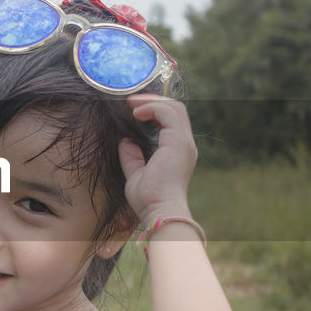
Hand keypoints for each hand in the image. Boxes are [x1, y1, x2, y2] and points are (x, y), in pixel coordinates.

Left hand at [119, 94, 197, 225]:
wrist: (159, 210)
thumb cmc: (149, 199)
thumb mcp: (135, 174)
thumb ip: (132, 157)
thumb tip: (125, 141)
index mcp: (178, 151)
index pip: (172, 120)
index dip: (154, 109)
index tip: (133, 109)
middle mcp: (185, 144)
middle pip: (175, 109)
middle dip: (152, 100)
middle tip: (130, 101)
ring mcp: (184, 142)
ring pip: (174, 107)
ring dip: (151, 101)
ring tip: (131, 103)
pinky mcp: (178, 142)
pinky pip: (168, 113)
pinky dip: (152, 108)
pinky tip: (136, 112)